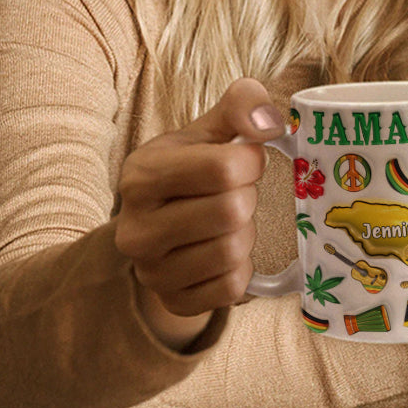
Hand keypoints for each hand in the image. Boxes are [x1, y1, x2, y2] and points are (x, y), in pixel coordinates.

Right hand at [115, 78, 283, 348]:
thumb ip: (241, 105)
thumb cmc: (192, 170)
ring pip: (234, 251)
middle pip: (232, 211)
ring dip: (246, 233)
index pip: (223, 168)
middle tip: (236, 194)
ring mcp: (151, 272)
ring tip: (229, 223)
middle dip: (248, 198)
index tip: (245, 161)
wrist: (160, 226)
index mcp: (142, 175)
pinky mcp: (173, 301)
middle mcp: (136, 228)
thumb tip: (270, 122)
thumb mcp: (209, 129)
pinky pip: (232, 288)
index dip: (251, 162)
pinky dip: (242, 269)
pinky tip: (226, 251)